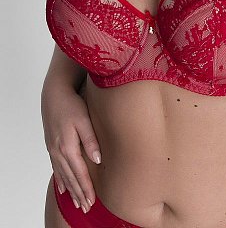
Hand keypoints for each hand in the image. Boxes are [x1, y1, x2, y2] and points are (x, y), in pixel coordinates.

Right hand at [41, 85, 100, 211]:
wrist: (53, 93)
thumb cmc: (71, 104)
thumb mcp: (84, 120)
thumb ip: (91, 140)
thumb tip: (98, 159)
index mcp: (68, 147)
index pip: (79, 173)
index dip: (86, 188)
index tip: (92, 201)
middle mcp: (58, 151)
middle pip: (70, 178)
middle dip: (79, 194)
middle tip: (86, 208)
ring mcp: (53, 149)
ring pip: (63, 175)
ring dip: (70, 190)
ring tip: (77, 202)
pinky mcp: (52, 145)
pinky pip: (56, 168)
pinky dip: (60, 179)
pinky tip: (62, 188)